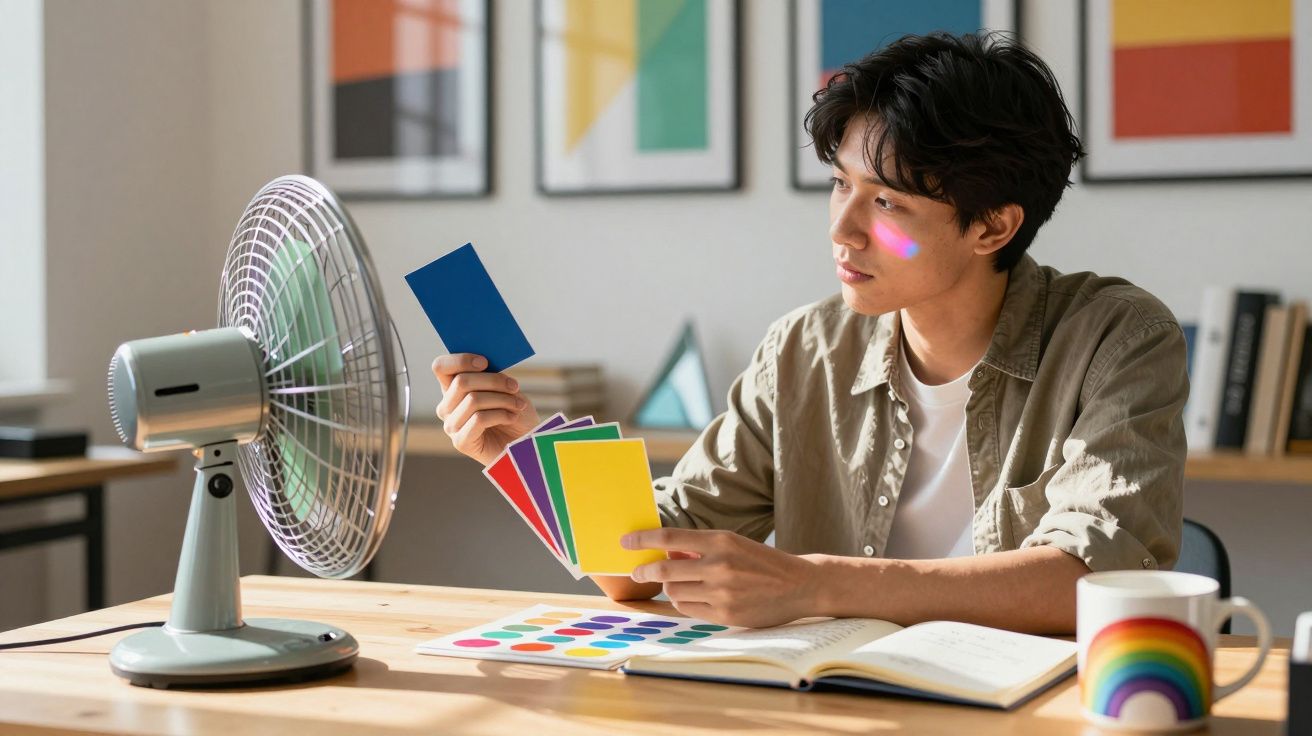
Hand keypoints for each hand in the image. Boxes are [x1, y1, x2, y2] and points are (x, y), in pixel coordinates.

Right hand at [432, 353, 540, 465]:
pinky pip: (479, 419)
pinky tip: (512, 417)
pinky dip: (501, 414)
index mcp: (453, 388)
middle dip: (494, 381)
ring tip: (518, 405)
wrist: (525, 443)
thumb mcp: (505, 387)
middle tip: (515, 386)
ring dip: (502, 399)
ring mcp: (451, 425)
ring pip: (473, 400)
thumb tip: (486, 359)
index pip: (440, 367)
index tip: (485, 362)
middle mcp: (447, 406)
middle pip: (461, 381)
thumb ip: (492, 374)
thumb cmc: (515, 412)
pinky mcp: (460, 442)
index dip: (460, 360)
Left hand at [623, 528, 825, 627]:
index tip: (624, 541)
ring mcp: (722, 592)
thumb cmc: (761, 561)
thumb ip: (700, 547)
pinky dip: (685, 602)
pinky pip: (689, 609)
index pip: (670, 537)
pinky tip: (695, 597)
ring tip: (684, 583)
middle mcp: (719, 565)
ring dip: (672, 587)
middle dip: (645, 571)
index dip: (642, 539)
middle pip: (665, 569)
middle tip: (637, 572)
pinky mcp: (725, 614)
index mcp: (721, 541)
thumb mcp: (733, 544)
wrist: (799, 584)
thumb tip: (665, 551)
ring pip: (675, 591)